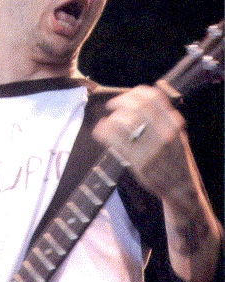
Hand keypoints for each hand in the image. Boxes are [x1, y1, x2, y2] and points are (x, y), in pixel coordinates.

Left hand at [92, 85, 194, 203]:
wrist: (180, 188)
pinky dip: (104, 131)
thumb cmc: (174, 159)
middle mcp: (165, 134)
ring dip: (112, 118)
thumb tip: (137, 97)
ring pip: (126, 121)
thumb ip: (162, 117)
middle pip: (138, 106)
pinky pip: (116, 140)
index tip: (126, 96)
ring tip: (108, 121)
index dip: (135, 93)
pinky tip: (100, 130)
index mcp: (174, 124)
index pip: (154, 97)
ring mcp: (152, 148)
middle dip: (120, 101)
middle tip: (111, 105)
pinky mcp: (139, 162)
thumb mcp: (176, 134)